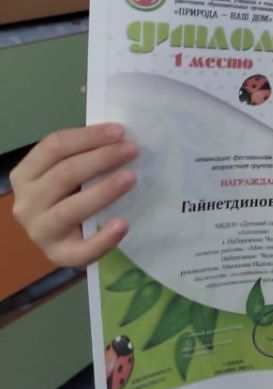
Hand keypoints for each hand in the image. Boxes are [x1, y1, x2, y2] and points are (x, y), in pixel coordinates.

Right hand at [10, 124, 138, 267]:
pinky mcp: (58, 256)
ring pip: (71, 208)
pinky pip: (82, 251)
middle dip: (102, 158)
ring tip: (131, 178)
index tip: (119, 131)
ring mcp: (40, 232)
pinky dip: (104, 238)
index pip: (53, 147)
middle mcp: (26, 203)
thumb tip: (119, 137)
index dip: (88, 136)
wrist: (62, 240)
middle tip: (132, 150)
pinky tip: (123, 224)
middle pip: (64, 173)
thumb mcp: (65, 174)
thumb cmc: (67, 197)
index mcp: (25, 175)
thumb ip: (82, 156)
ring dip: (104, 191)